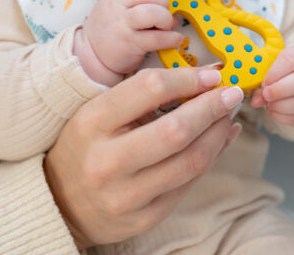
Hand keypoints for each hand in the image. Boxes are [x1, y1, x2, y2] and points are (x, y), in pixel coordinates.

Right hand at [44, 67, 243, 248]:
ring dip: (218, 133)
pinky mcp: (145, 217)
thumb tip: (199, 81)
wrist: (60, 202)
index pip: (148, 89)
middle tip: (232, 92)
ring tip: (229, 115)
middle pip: (175, 129)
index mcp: (92, 122)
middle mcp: (107, 160)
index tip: (210, 75)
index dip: (186, 78)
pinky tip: (220, 140)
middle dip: (212, 107)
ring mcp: (126, 194)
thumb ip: (141, 96)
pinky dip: (211, 158)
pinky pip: (188, 184)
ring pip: (189, 161)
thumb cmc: (85, 145)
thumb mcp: (98, 112)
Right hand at [76, 0, 182, 84]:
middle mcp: (118, 8)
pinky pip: (156, 38)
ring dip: (165, 17)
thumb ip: (134, 6)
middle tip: (165, 10)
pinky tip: (175, 39)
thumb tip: (169, 11)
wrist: (90, 57)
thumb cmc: (106, 32)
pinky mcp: (131, 43)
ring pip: (150, 13)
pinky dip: (171, 38)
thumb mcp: (111, 11)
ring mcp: (124, 26)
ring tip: (167, 25)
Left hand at [250, 44, 293, 125]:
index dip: (276, 71)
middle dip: (280, 90)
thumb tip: (256, 100)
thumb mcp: (278, 62)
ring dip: (283, 106)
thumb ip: (264, 77)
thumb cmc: (290, 66)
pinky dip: (286, 117)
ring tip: (269, 104)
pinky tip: (274, 112)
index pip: (292, 59)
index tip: (264, 81)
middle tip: (266, 94)